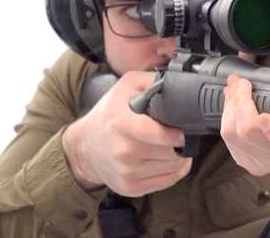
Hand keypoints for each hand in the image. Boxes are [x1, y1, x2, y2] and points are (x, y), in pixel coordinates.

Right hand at [62, 71, 191, 196]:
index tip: (183, 131)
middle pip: (171, 152)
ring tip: (171, 145)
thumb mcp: (126, 87)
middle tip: (177, 134)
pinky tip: (166, 158)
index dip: (175, 135)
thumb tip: (178, 83)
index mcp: (122, 123)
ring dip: (179, 156)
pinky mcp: (131, 188)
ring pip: (174, 167)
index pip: (156, 134)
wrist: (86, 146)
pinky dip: (174, 170)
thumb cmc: (109, 114)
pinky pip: (169, 181)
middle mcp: (123, 151)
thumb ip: (153, 81)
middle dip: (181, 143)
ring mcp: (127, 172)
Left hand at [221, 65, 269, 176]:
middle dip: (240, 104)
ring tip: (235, 87)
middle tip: (242, 83)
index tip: (264, 118)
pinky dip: (227, 115)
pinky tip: (231, 102)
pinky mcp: (247, 160)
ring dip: (231, 106)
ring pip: (234, 136)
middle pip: (250, 135)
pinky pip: (228, 138)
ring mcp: (263, 162)